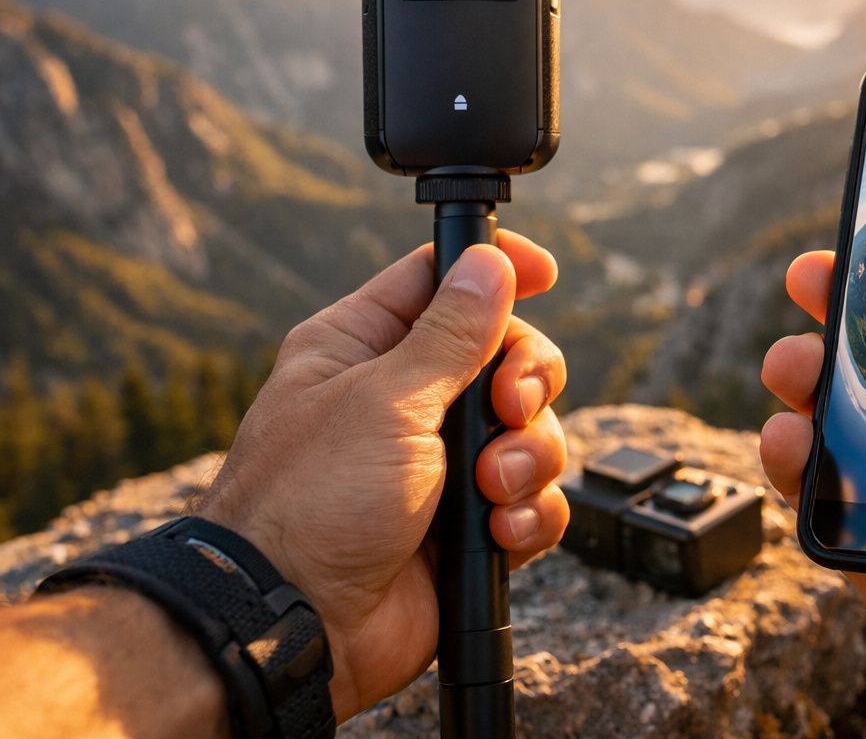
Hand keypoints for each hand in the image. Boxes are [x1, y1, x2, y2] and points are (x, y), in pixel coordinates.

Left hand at [200, 233, 570, 719]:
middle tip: (508, 404)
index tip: (544, 273)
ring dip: (528, 457)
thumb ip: (451, 334)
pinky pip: (533, 500)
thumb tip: (490, 262)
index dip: (496, 271)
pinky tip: (497, 532)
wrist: (297, 628)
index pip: (443, 280)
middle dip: (526, 381)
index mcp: (365, 347)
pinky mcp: (468, 526)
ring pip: (532, 430)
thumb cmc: (310, 506)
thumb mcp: (385, 401)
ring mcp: (441, 464)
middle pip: (508, 353)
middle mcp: (406, 399)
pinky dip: (527, 515)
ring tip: (490, 488)